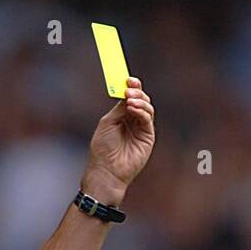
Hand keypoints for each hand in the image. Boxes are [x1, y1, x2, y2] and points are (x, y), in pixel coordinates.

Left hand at [82, 77, 154, 206]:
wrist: (107, 170)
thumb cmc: (103, 148)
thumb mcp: (108, 123)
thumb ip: (120, 109)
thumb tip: (128, 94)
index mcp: (122, 116)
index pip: (130, 97)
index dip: (131, 88)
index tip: (128, 80)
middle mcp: (133, 121)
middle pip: (140, 100)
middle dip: (137, 92)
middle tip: (129, 89)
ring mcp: (141, 129)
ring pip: (147, 108)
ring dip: (140, 101)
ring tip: (130, 100)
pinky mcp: (148, 137)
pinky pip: (148, 119)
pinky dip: (142, 111)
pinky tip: (133, 108)